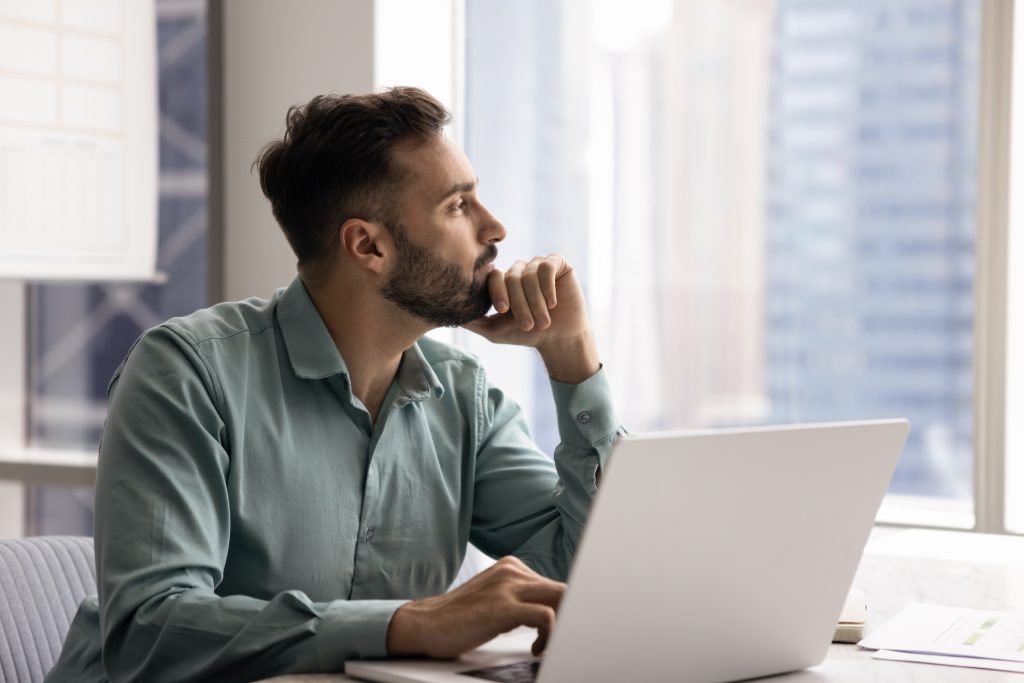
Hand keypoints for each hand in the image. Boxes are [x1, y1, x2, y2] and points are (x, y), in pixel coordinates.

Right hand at [385, 556, 564, 658]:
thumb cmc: (459, 618)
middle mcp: (512, 571)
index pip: (556, 584)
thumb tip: (556, 613)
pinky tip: (537, 648)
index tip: (572, 625)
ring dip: (563, 625)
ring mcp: (507, 587)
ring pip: (561, 598)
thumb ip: (522, 599)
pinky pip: (546, 617)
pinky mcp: (502, 607)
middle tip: (568, 637)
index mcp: (512, 567)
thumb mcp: (495, 599)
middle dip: (572, 614)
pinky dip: (550, 635)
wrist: (424, 624)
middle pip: (564, 588)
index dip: (569, 607)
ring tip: (551, 644)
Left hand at [463, 254, 599, 383]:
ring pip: (530, 274)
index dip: (497, 292)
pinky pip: (546, 267)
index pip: (493, 277)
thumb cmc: (527, 335)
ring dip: (536, 301)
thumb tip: (448, 315)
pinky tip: (553, 302)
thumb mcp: (494, 331)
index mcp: (503, 281)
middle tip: (528, 325)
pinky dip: (548, 286)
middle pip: (512, 277)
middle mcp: (519, 270)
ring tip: (544, 320)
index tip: (503, 311)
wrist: (559, 338)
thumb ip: (473, 321)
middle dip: (520, 303)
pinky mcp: (557, 263)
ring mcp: (538, 264)